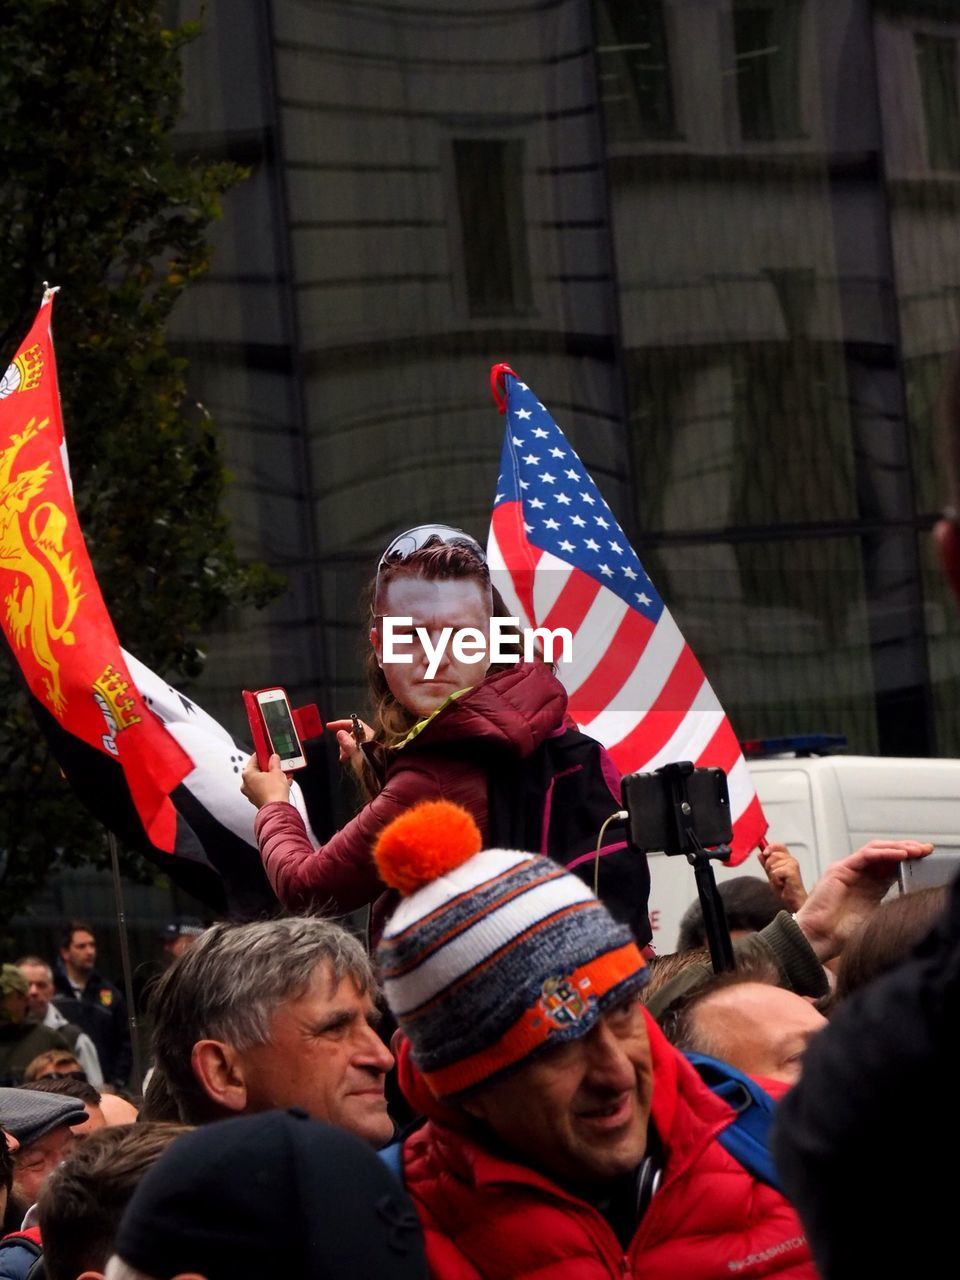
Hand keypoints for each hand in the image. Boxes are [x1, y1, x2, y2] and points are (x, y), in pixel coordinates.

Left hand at [240, 752, 290, 808]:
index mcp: (247, 774)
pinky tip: (283, 783)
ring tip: (284, 774)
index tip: (268, 750)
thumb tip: (274, 758)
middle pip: (258, 770)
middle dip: (269, 767)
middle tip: (277, 764)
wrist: (277, 809)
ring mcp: (251, 793)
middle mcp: (246, 784)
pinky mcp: (258, 799)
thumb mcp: (277, 771)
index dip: (263, 753)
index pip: (254, 758)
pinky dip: (272, 785)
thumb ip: (274, 762)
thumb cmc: (274, 792)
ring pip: (262, 780)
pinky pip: (265, 788)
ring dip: (273, 776)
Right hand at [327, 717, 372, 779]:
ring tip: (344, 758)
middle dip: (343, 741)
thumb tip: (340, 733)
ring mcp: (371, 746)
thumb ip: (347, 743)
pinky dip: (351, 753)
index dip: (340, 723)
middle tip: (341, 752)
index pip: (353, 723)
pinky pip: (358, 749)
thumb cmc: (373, 765)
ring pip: (354, 742)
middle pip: (353, 733)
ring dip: (346, 749)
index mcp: (369, 734)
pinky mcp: (371, 754)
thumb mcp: (356, 754)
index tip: (330, 726)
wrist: (386, 776)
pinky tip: (349, 759)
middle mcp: (371, 738)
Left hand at [758, 841, 807, 911]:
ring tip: (780, 881)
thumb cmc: (785, 889)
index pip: (779, 846)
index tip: (765, 853)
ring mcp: (792, 865)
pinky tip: (782, 884)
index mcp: (787, 859)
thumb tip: (760, 854)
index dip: (770, 847)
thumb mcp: (772, 874)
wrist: (792, 900)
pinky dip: (775, 880)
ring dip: (773, 875)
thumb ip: (766, 864)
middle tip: (775, 876)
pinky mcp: (792, 871)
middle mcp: (791, 860)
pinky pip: (775, 872)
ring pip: (773, 864)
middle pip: (773, 855)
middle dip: (769, 866)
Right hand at [795, 839, 934, 961]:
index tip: (927, 859)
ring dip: (898, 847)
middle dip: (907, 849)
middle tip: (926, 849)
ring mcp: (848, 870)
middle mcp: (859, 874)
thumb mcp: (875, 915)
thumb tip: (914, 897)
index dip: (909, 860)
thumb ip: (890, 901)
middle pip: (885, 854)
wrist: (819, 937)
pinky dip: (884, 853)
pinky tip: (900, 854)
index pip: (891, 865)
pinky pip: (865, 855)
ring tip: (916, 850)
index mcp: (869, 885)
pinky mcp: (840, 869)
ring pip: (876, 850)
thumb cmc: (841, 932)